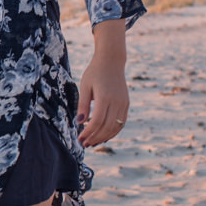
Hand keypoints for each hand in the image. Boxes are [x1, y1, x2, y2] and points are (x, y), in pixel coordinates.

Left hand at [77, 19, 129, 148]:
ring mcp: (123, 103)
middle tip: (84, 144)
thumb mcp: (85, 86)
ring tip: (92, 143)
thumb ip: (83, 104)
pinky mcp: (126, 104)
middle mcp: (116, 101)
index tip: (79, 139)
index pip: (97, 121)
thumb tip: (79, 122)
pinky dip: (113, 132)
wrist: (112, 61)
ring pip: (115, 127)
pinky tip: (103, 136)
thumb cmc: (94, 72)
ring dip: (104, 137)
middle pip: (107, 127)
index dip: (88, 132)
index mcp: (105, 97)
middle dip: (95, 138)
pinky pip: (121, 122)